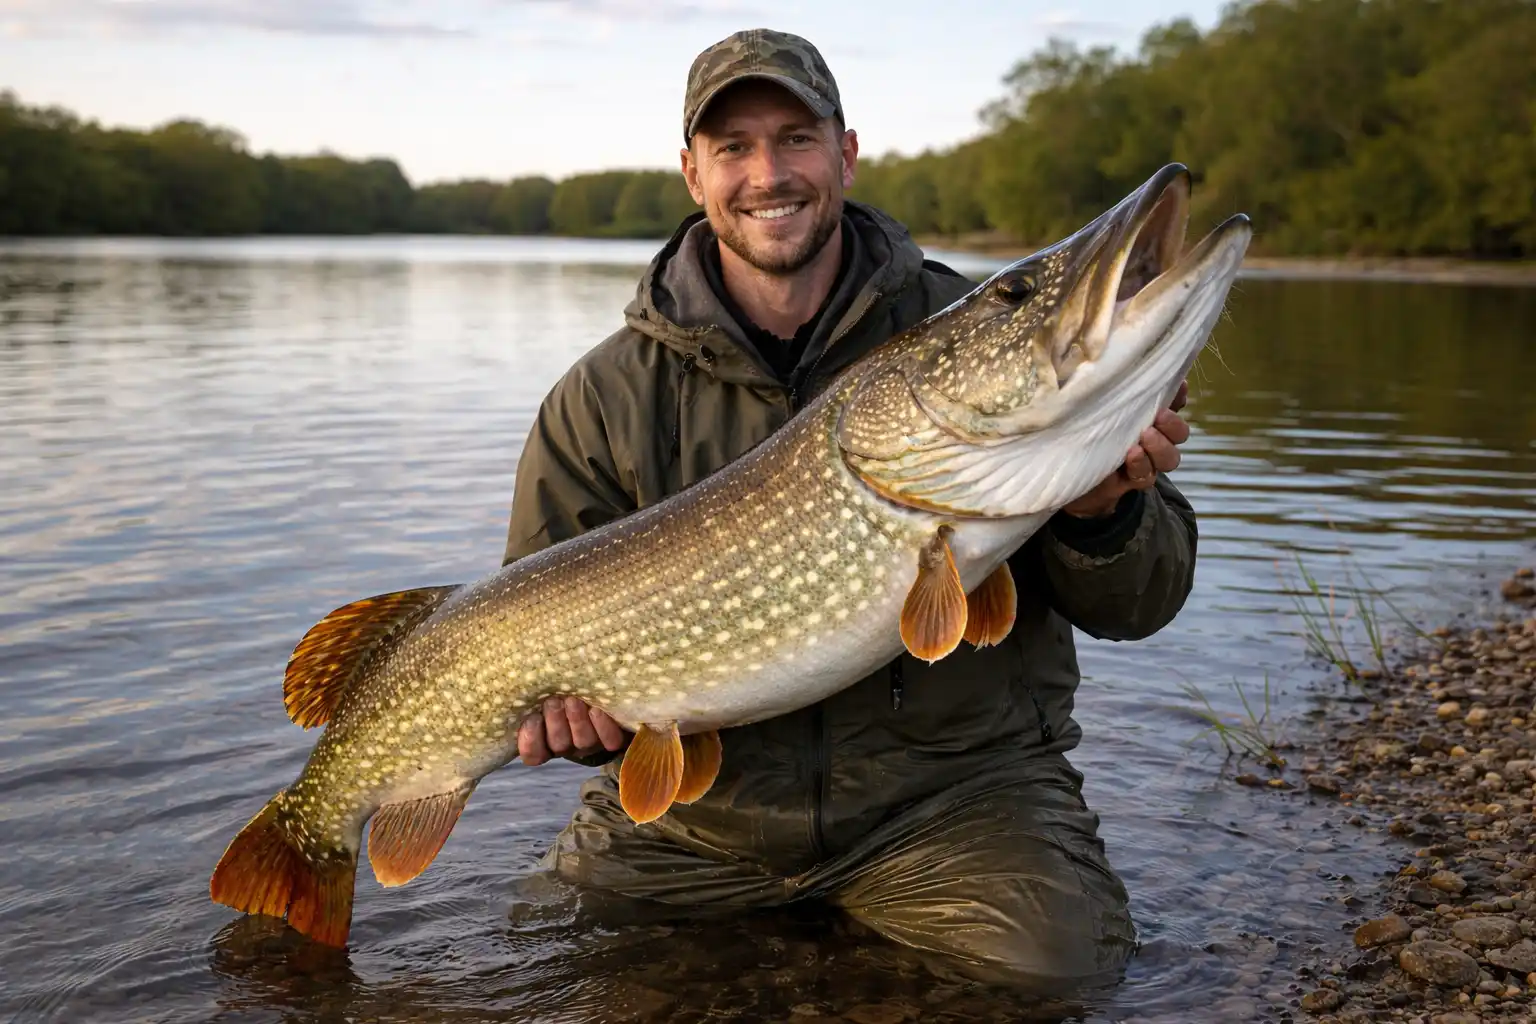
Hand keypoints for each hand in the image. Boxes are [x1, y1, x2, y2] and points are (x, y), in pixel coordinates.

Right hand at [518, 696, 628, 764]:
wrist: (599, 688)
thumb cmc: (559, 687)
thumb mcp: (540, 689)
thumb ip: (528, 691)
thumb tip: (499, 668)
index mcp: (544, 740)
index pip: (533, 754)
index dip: (531, 740)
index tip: (532, 717)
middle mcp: (567, 745)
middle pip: (559, 745)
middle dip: (555, 723)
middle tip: (553, 701)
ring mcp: (590, 743)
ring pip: (583, 742)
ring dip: (577, 721)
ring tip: (573, 700)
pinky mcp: (612, 738)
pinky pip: (610, 740)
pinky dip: (603, 726)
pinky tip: (596, 709)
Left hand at [1061, 380, 1190, 518]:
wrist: (1064, 468)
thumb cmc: (1076, 424)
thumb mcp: (1086, 399)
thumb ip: (1098, 382)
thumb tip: (1098, 358)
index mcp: (1144, 411)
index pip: (1173, 400)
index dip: (1179, 393)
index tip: (1178, 385)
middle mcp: (1151, 436)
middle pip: (1179, 432)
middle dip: (1173, 424)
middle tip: (1159, 415)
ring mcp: (1145, 460)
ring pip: (1170, 457)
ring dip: (1161, 446)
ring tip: (1145, 436)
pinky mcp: (1132, 480)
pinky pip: (1146, 475)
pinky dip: (1142, 464)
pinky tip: (1131, 455)